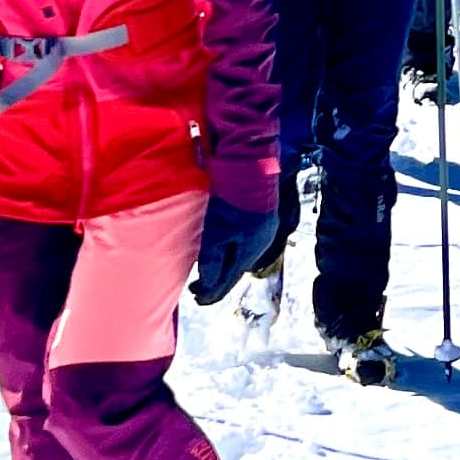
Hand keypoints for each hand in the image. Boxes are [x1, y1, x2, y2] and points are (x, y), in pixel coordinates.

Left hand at [191, 186, 280, 304]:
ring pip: (240, 257)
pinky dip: (229, 252)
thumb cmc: (232, 197)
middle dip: (216, 281)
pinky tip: (221, 251)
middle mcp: (260, 242)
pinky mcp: (259, 217)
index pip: (229, 279)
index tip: (196, 298)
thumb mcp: (217, 230)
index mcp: (251, 249)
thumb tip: (207, 283)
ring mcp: (262, 229)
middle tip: (197, 289)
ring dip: (223, 266)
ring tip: (206, 272)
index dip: (212, 292)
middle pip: (236, 269)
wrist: (249, 161)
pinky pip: (243, 244)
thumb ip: (212, 258)